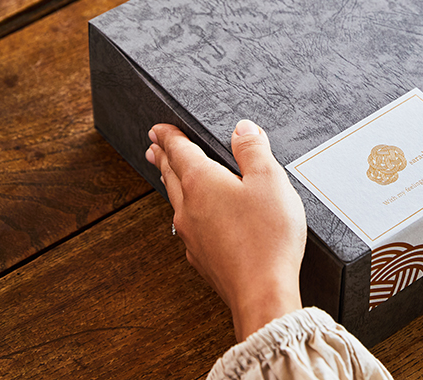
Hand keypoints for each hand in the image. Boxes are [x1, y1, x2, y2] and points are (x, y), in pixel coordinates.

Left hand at [146, 120, 306, 341]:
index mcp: (202, 183)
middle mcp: (189, 208)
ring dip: (170, 183)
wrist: (262, 292)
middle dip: (163, 158)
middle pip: (171, 176)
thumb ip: (253, 150)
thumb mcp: (269, 180)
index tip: (159, 129)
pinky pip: (187, 226)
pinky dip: (186, 212)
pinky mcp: (202, 257)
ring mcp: (192, 236)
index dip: (169, 136)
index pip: (179, 151)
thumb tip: (242, 128)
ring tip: (168, 175)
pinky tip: (193, 219)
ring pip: (176, 202)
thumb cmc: (267, 237)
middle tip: (153, 148)